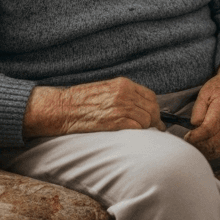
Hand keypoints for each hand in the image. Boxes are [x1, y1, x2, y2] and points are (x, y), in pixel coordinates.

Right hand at [22, 76, 163, 138]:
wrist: (62, 108)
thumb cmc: (80, 100)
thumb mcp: (105, 89)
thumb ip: (122, 94)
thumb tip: (137, 105)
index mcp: (123, 84)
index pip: (150, 95)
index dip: (155, 107)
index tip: (156, 116)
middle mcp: (125, 93)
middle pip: (152, 107)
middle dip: (156, 118)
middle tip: (157, 128)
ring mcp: (121, 106)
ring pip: (147, 118)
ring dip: (148, 127)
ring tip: (146, 134)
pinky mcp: (115, 120)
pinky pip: (137, 127)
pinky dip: (140, 132)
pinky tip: (137, 135)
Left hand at [183, 60, 219, 159]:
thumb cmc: (218, 88)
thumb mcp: (204, 93)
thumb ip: (198, 110)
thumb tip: (195, 127)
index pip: (209, 129)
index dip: (196, 137)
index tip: (186, 137)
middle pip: (213, 142)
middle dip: (197, 146)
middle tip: (187, 143)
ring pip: (218, 149)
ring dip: (203, 151)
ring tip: (193, 145)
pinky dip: (211, 152)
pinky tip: (203, 147)